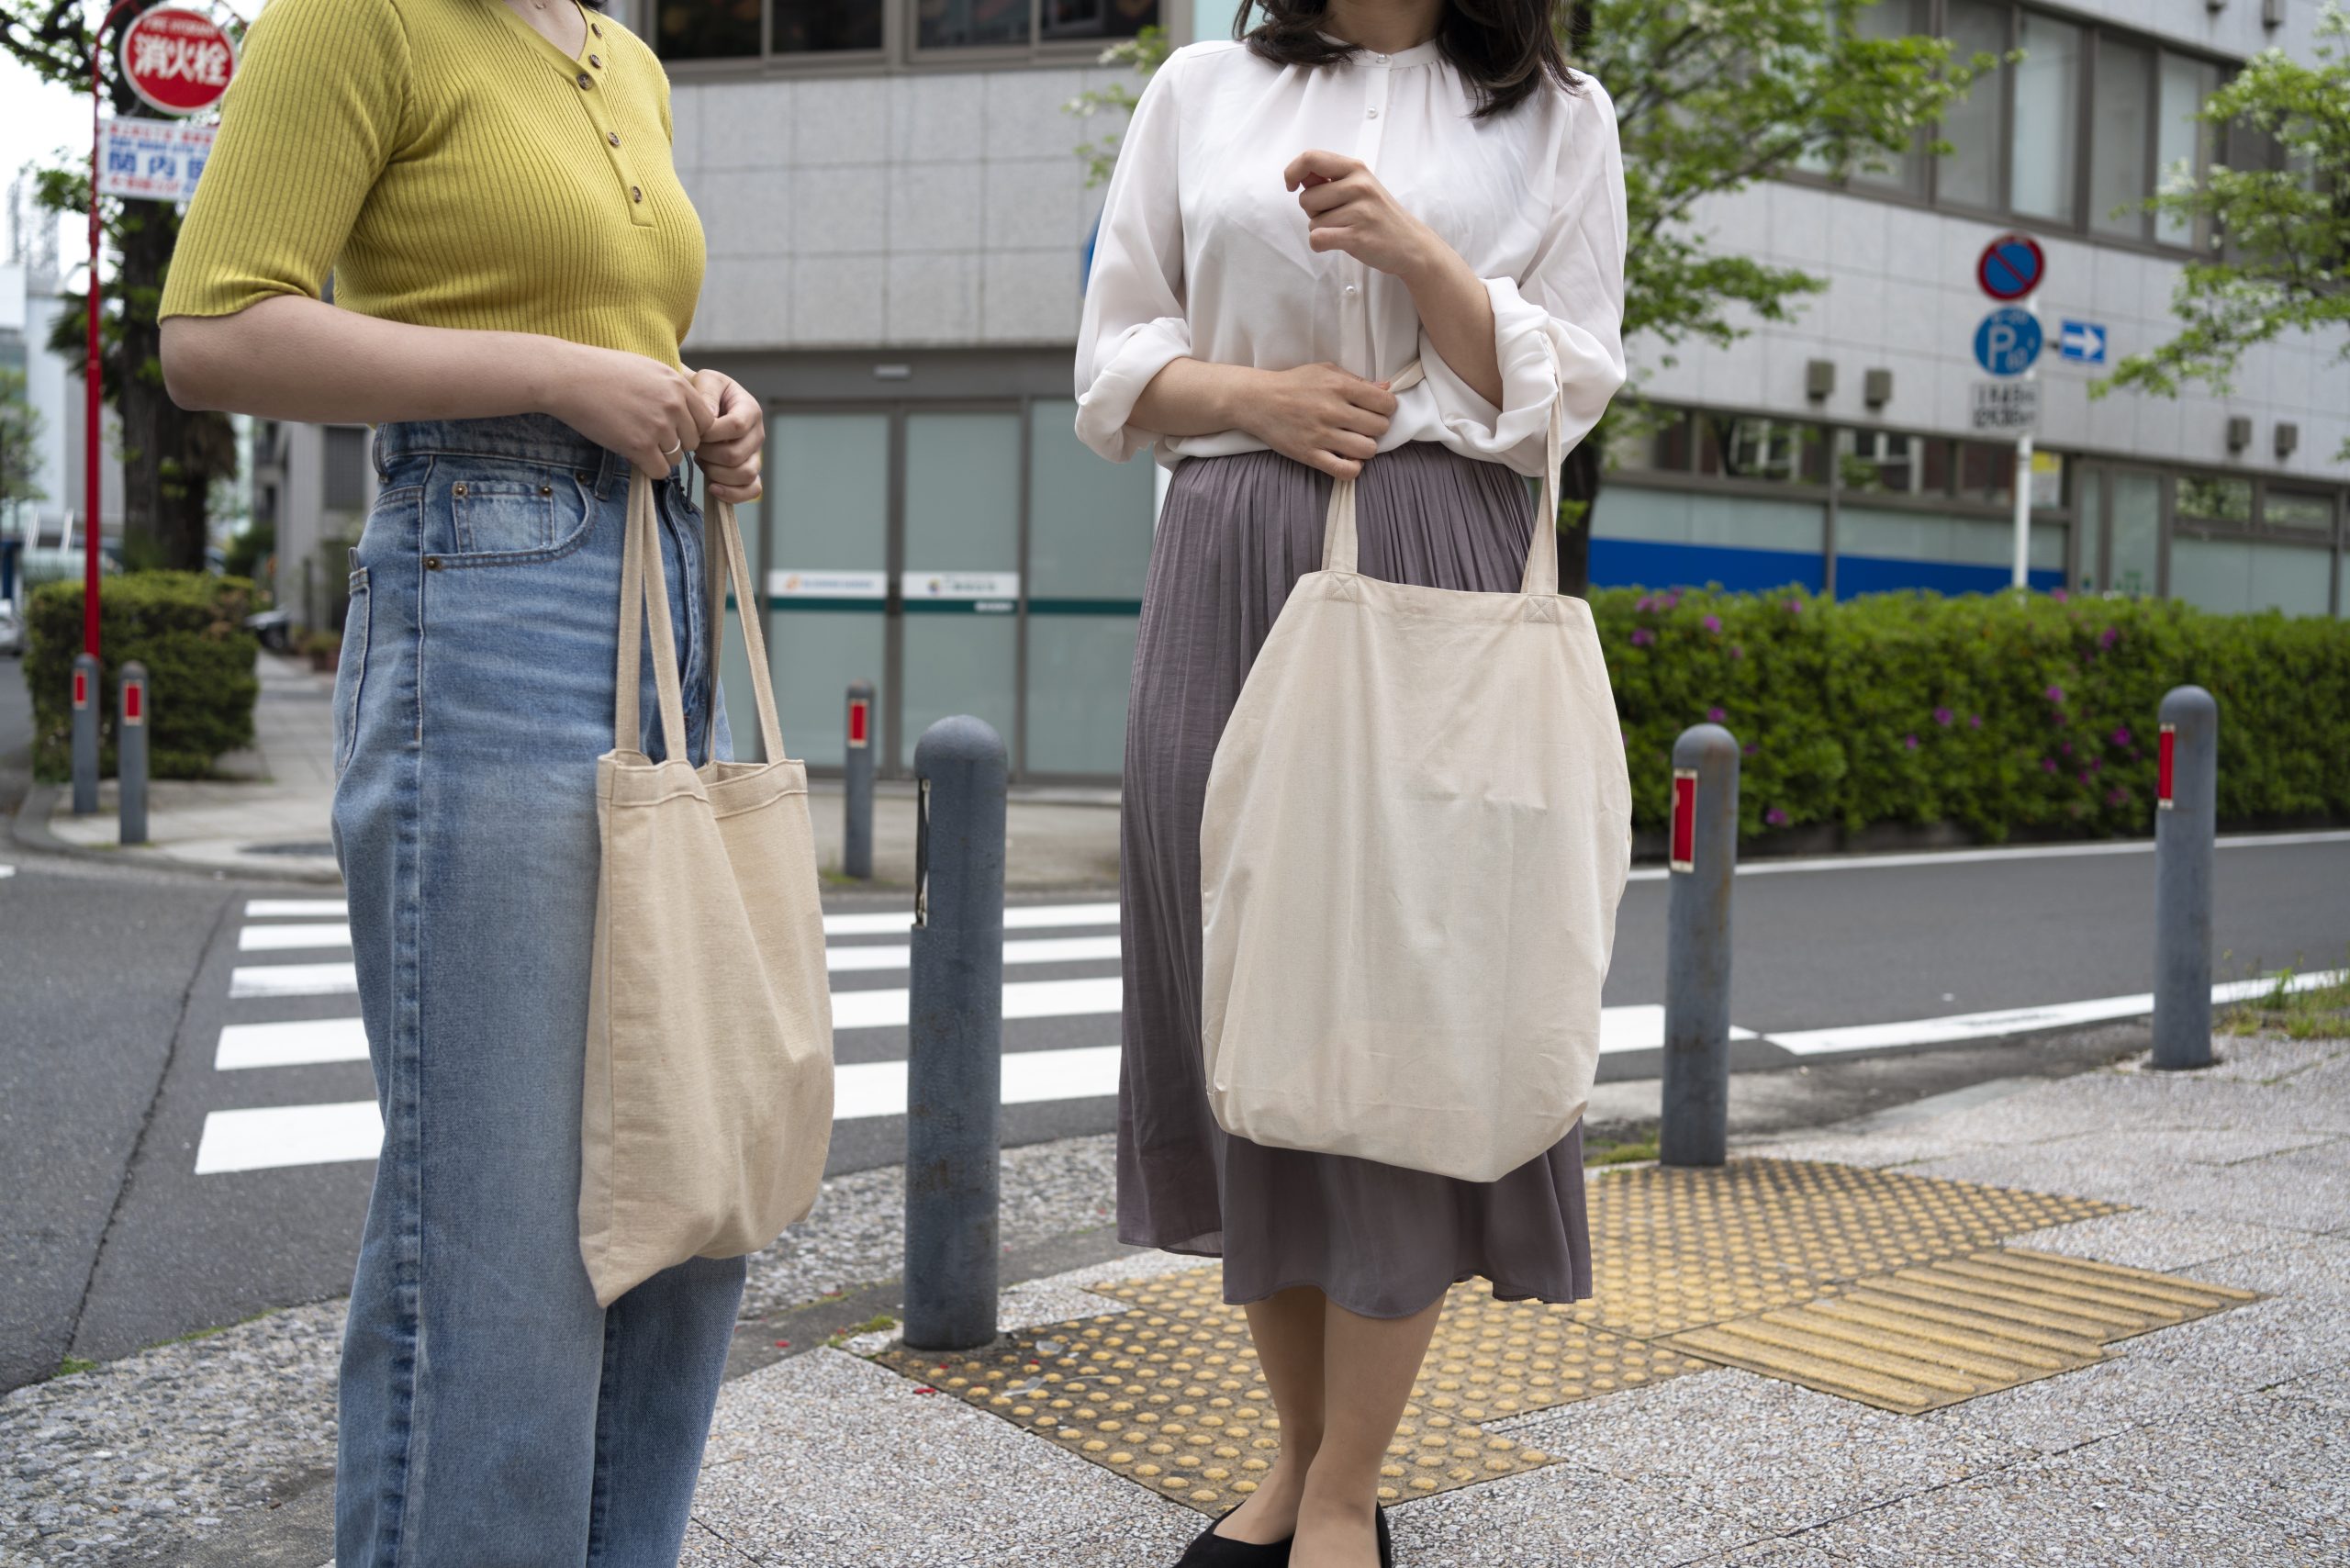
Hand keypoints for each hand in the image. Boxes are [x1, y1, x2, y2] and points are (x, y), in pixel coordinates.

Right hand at [542, 344, 713, 475]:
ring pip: (676, 458)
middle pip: (693, 442)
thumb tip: (687, 412)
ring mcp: (658, 426)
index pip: (707, 420)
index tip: (673, 428)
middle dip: (677, 444)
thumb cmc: (602, 371)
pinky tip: (633, 456)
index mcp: (678, 385)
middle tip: (651, 438)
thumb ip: (672, 389)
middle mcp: (673, 405)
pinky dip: (649, 469)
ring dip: (660, 456)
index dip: (691, 428)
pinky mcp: (639, 445)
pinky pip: (659, 471)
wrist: (568, 377)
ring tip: (637, 442)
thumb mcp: (648, 368)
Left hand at [689, 369, 764, 503]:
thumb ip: (707, 393)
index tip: (695, 431)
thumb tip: (710, 418)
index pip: (737, 426)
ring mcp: (756, 455)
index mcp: (750, 409)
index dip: (712, 433)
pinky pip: (752, 490)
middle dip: (709, 454)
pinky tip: (713, 488)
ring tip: (702, 460)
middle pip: (737, 455)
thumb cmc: (705, 391)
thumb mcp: (705, 380)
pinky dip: (733, 494)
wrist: (705, 403)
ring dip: (716, 472)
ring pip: (744, 474)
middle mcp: (757, 434)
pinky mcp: (750, 471)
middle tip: (695, 446)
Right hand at [1241, 362, 1397, 479]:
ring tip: (1356, 441)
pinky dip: (1354, 468)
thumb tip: (1386, 387)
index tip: (1378, 409)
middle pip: (1379, 427)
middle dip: (1377, 427)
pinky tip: (1350, 459)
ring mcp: (1322, 435)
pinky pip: (1345, 471)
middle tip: (1365, 425)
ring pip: (1368, 450)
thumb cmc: (1294, 384)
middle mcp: (1333, 411)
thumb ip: (1357, 379)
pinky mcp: (1310, 455)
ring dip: (1366, 447)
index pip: (1385, 403)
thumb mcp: (1325, 371)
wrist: (1258, 401)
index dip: (1387, 407)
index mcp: (1340, 387)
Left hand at [1285, 150, 1440, 280]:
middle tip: (1338, 216)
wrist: (1412, 244)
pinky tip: (1339, 243)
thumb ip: (1330, 179)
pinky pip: (1318, 239)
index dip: (1292, 171)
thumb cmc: (1379, 216)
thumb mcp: (1360, 187)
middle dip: (1313, 211)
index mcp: (1356, 169)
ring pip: (1312, 222)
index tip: (1291, 185)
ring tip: (1347, 229)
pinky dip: (1321, 245)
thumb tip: (1299, 175)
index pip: (1311, 158)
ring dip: (1322, 230)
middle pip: (1305, 198)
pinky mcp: (1357, 236)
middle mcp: (1359, 185)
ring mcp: (1359, 211)